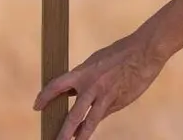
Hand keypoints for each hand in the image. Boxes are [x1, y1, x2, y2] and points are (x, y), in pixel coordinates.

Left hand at [33, 28, 166, 139]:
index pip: (57, 86)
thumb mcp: (96, 61)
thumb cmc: (120, 53)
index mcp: (84, 72)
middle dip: (63, 132)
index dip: (45, 97)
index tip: (37, 106)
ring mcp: (107, 98)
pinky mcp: (119, 103)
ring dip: (80, 137)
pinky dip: (95, 121)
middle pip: (74, 116)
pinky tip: (89, 129)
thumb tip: (72, 93)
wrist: (145, 52)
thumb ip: (83, 77)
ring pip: (90, 123)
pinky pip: (104, 115)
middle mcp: (92, 87)